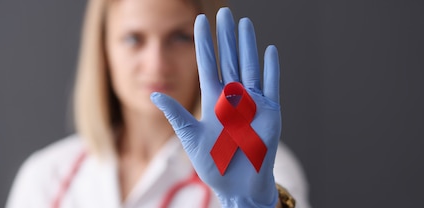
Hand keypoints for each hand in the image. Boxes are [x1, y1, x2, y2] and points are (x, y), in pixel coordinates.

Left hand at [150, 8, 280, 207]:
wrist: (237, 185)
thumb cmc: (214, 164)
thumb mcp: (190, 137)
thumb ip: (175, 114)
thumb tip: (154, 94)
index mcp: (213, 100)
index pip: (208, 64)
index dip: (204, 43)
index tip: (199, 21)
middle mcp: (233, 97)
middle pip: (229, 59)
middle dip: (226, 36)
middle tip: (225, 13)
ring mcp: (252, 102)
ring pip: (250, 66)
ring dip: (248, 45)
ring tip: (245, 24)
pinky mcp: (270, 112)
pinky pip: (271, 85)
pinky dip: (270, 69)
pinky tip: (269, 51)